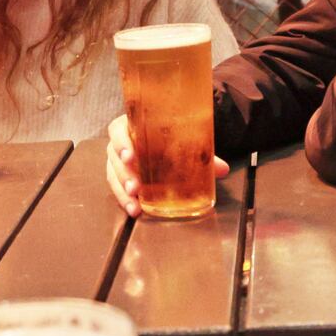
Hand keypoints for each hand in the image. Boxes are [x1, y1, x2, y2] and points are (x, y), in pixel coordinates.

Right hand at [103, 114, 229, 216]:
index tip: (131, 156)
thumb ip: (200, 154)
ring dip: (122, 190)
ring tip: (134, 202)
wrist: (161, 138)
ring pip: (113, 174)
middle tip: (135, 186)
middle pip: (113, 156)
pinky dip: (124, 199)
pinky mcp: (121, 176)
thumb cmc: (167, 136)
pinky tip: (133, 209)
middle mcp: (121, 142)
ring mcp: (118, 160)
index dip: (121, 143)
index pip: (118, 130)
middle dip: (124, 173)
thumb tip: (223, 169)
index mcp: (131, 125)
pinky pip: (117, 187)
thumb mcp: (181, 140)